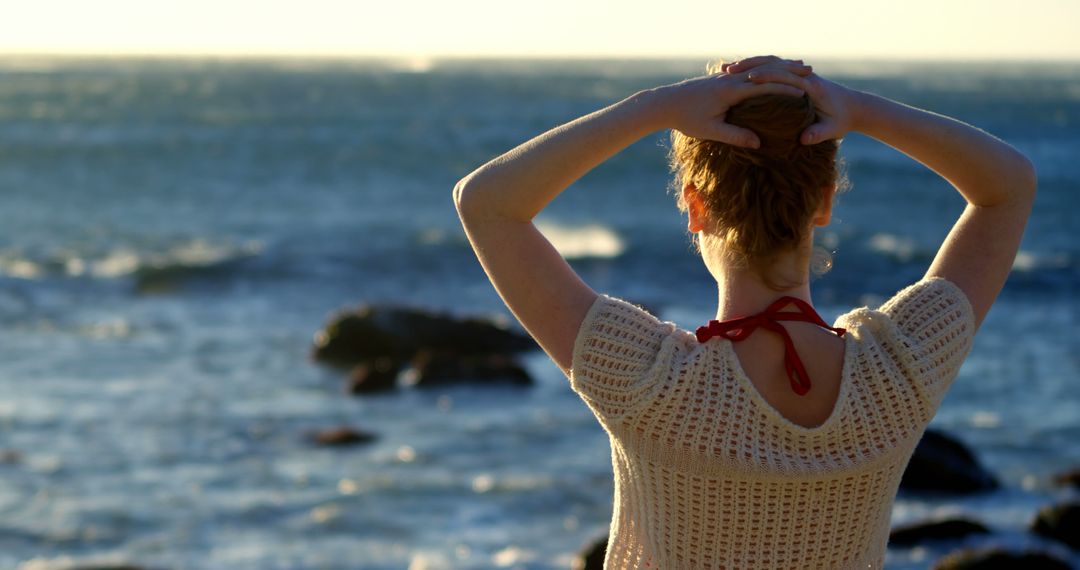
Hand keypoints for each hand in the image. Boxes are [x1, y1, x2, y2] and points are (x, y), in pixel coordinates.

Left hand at [655, 58, 812, 147]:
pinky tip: (769, 75)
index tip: (805, 92)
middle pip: (765, 72)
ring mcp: (725, 76)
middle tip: (810, 72)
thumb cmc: (687, 119)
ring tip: (796, 68)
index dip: (786, 88)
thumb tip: (759, 143)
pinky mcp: (720, 78)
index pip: (765, 85)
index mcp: (730, 91)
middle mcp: (730, 79)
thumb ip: (736, 135)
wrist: (665, 103)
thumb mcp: (711, 130)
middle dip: (788, 72)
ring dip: (777, 69)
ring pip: (756, 69)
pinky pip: (747, 72)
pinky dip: (762, 71)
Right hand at [735, 58, 861, 143]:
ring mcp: (798, 75)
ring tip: (727, 69)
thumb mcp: (833, 129)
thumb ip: (819, 133)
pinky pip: (771, 69)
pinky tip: (738, 74)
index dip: (765, 75)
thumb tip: (804, 139)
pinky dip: (755, 69)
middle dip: (750, 64)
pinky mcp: (795, 79)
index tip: (746, 78)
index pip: (784, 75)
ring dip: (749, 64)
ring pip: (770, 62)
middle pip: (772, 63)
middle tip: (726, 69)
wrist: (855, 107)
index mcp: (811, 85)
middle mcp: (803, 75)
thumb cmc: (843, 119)